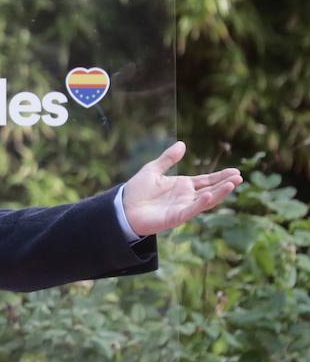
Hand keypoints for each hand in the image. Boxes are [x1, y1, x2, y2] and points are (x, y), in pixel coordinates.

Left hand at [122, 142, 242, 235]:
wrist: (122, 207)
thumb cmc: (137, 191)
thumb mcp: (153, 170)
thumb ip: (168, 159)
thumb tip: (182, 144)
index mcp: (183, 186)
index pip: (206, 180)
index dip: (221, 176)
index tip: (236, 171)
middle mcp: (185, 197)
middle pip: (210, 190)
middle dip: (225, 184)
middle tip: (239, 177)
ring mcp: (181, 207)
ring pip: (205, 201)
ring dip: (219, 193)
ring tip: (232, 184)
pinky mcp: (174, 217)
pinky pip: (190, 210)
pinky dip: (199, 203)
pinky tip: (208, 194)